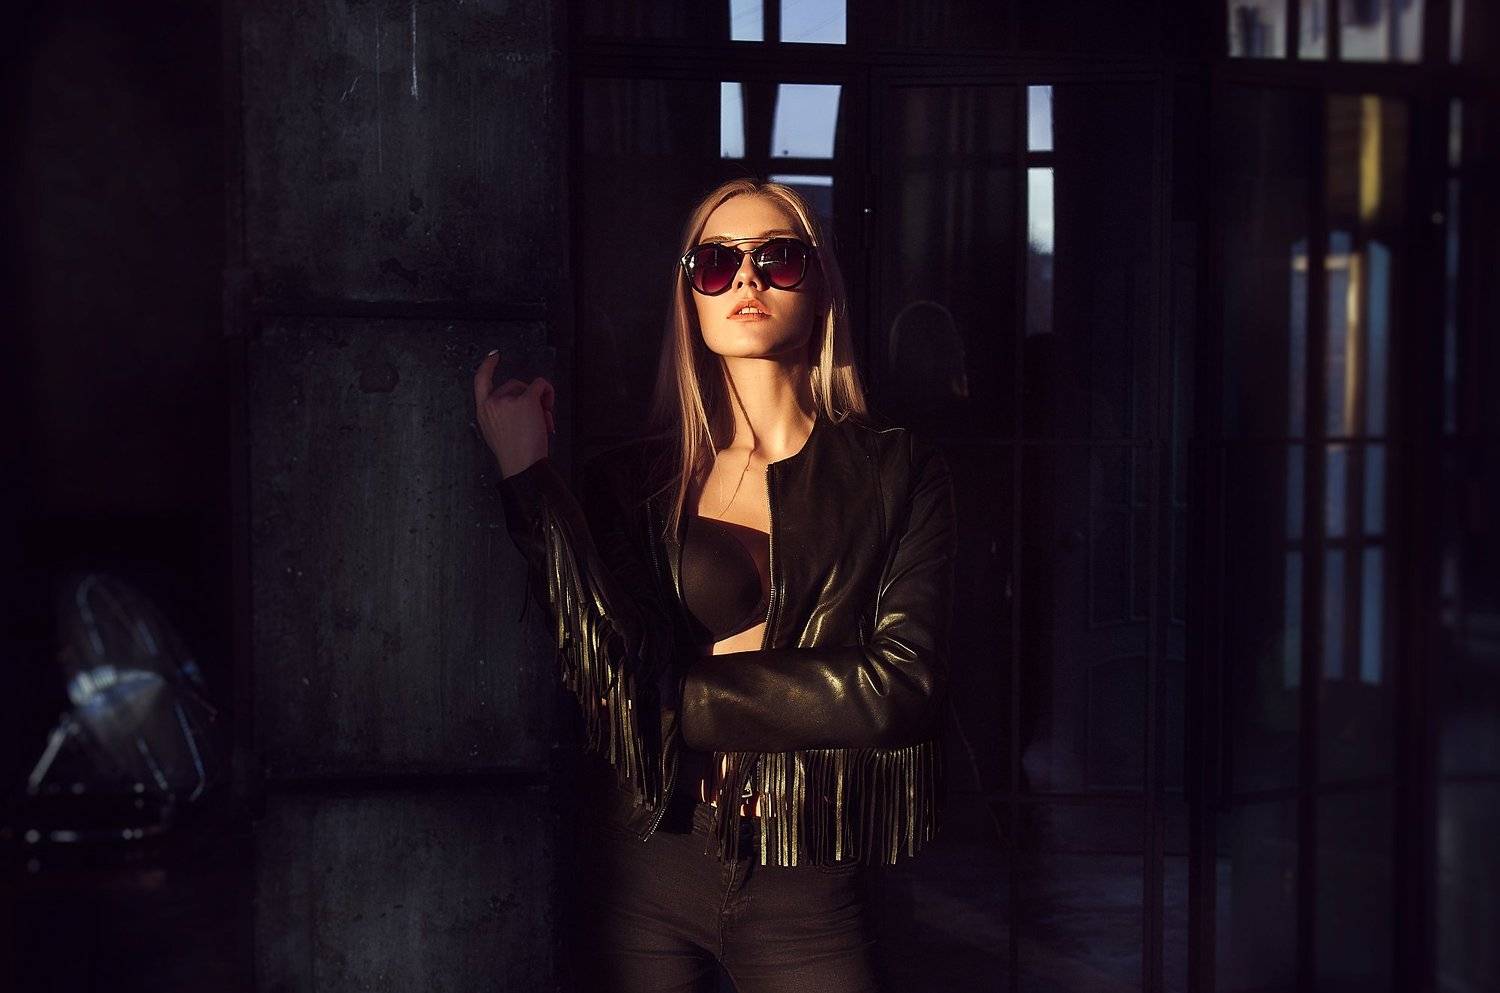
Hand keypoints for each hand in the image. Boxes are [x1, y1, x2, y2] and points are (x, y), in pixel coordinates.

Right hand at [473, 350, 554, 478]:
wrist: (522, 466)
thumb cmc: (514, 455)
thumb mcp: (497, 433)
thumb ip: (502, 415)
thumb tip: (523, 403)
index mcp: (483, 412)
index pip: (479, 381)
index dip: (487, 366)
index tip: (494, 356)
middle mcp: (493, 403)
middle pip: (514, 385)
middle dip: (527, 397)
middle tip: (537, 418)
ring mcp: (508, 400)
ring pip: (529, 387)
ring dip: (540, 400)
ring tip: (543, 422)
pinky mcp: (526, 400)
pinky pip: (540, 384)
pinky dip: (548, 391)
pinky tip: (549, 405)